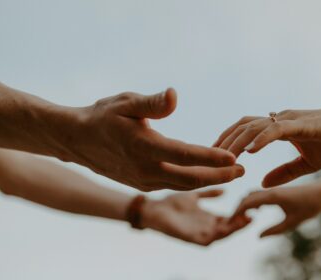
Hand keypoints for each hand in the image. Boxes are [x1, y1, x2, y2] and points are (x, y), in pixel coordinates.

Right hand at [64, 88, 243, 190]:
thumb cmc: (102, 116)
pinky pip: (173, 185)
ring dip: (209, 179)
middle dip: (219, 175)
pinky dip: (192, 180)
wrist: (77, 139)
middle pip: (190, 178)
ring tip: (230, 172)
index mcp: (143, 147)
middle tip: (242, 170)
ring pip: (183, 185)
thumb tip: (175, 95)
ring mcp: (143, 180)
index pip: (185, 156)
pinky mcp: (142, 184)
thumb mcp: (125, 102)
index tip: (236, 158)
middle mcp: (145, 170)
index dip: (212, 158)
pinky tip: (204, 172)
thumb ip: (152, 103)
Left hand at [141, 190, 250, 245]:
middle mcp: (206, 227)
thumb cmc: (171, 203)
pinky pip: (207, 240)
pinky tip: (225, 227)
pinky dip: (217, 235)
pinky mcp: (190, 238)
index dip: (241, 213)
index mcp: (208, 218)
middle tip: (252, 213)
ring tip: (243, 220)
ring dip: (233, 229)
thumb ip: (208, 193)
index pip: (229, 218)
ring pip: (221, 235)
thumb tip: (224, 189)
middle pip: (228, 228)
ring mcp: (198, 233)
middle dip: (241, 222)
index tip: (252, 204)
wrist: (153, 208)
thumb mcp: (194, 196)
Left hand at [214, 102, 320, 186]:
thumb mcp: (305, 164)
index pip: (245, 129)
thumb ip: (284, 172)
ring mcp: (290, 119)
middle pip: (243, 125)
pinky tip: (250, 152)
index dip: (228, 141)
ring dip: (238, 142)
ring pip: (255, 126)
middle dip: (225, 141)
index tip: (215, 156)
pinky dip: (261, 139)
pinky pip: (276, 129)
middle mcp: (280, 119)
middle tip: (210, 158)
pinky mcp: (302, 123)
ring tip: (226, 160)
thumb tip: (262, 182)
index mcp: (279, 127)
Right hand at [233, 184, 320, 236]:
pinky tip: (258, 211)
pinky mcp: (276, 190)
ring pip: (251, 195)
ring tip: (244, 219)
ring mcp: (272, 190)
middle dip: (237, 210)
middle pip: (246, 198)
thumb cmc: (310, 206)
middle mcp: (269, 191)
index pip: (247, 203)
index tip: (230, 223)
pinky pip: (258, 194)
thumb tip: (258, 236)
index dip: (236, 213)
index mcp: (272, 196)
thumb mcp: (293, 222)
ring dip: (244, 205)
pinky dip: (252, 202)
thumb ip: (275, 230)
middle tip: (234, 223)